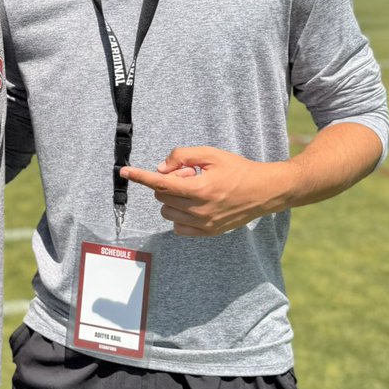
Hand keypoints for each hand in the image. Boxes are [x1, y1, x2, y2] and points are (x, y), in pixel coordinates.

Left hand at [121, 146, 287, 235]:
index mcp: (201, 189)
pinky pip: (178, 226)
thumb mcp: (211, 154)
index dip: (140, 177)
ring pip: (167, 212)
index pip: (161, 184)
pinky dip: (179, 214)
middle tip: (190, 174)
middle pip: (163, 197)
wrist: (264, 191)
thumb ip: (183, 157)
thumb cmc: (237, 169)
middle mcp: (200, 210)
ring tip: (195, 189)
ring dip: (174, 199)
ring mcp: (204, 225)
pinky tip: (194, 204)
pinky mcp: (208, 233)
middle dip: (170, 182)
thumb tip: (161, 169)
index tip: (124, 172)